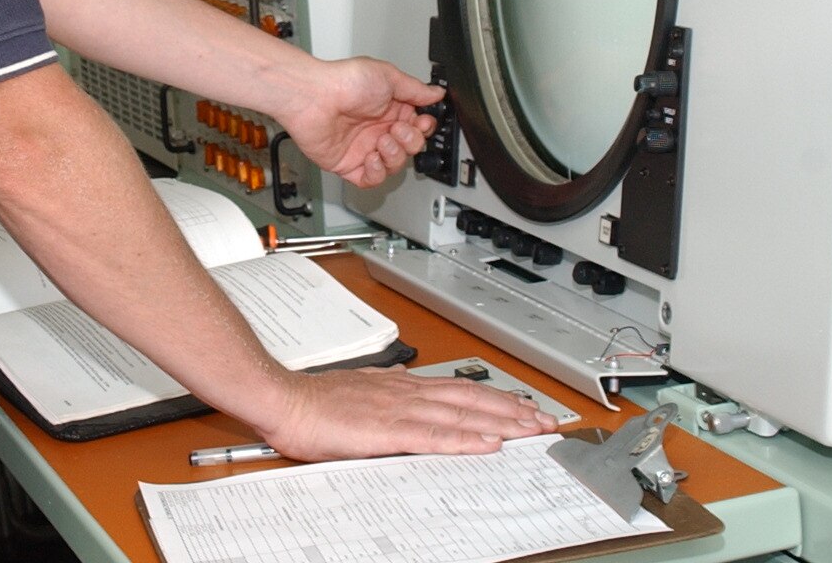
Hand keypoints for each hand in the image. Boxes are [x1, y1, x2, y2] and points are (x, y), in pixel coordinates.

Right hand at [252, 366, 559, 461]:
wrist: (285, 400)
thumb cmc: (316, 403)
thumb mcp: (361, 392)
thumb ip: (388, 392)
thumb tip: (405, 387)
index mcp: (402, 387)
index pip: (461, 390)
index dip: (497, 398)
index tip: (524, 407)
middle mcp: (408, 394)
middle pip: (472, 399)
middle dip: (512, 410)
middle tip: (545, 421)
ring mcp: (400, 411)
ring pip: (462, 415)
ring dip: (501, 423)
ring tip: (531, 431)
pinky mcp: (388, 430)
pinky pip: (434, 437)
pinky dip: (466, 440)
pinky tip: (488, 444)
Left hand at [273, 57, 444, 187]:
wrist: (313, 98)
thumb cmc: (344, 82)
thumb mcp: (388, 76)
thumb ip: (415, 89)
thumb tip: (436, 92)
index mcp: (390, 107)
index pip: (418, 126)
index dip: (424, 128)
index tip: (423, 122)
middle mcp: (377, 127)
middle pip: (410, 147)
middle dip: (410, 141)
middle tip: (396, 129)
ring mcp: (364, 146)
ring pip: (394, 165)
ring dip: (394, 156)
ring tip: (381, 141)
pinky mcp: (349, 163)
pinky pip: (371, 179)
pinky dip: (377, 172)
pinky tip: (372, 157)